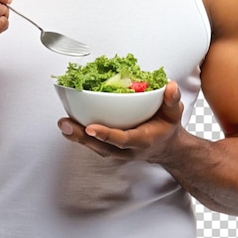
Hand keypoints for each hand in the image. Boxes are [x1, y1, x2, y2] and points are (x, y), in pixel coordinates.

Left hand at [58, 80, 184, 162]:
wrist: (166, 147)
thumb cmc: (167, 126)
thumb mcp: (174, 112)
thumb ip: (172, 99)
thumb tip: (169, 86)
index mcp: (143, 140)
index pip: (123, 139)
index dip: (107, 134)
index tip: (91, 128)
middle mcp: (128, 149)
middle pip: (102, 147)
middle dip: (83, 137)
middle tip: (66, 124)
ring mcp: (118, 151)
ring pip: (95, 147)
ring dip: (77, 137)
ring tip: (63, 124)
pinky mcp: (110, 148)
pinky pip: (93, 144)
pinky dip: (79, 136)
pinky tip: (67, 125)